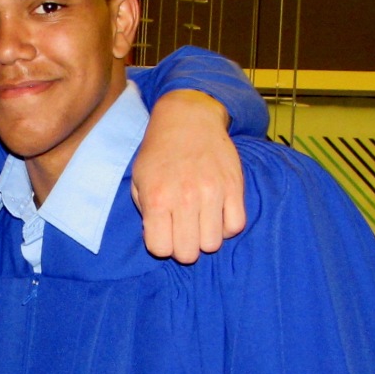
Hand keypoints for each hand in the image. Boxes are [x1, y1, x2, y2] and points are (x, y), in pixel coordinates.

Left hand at [132, 90, 248, 264]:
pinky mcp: (234, 187)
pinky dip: (226, 227)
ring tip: (199, 221)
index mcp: (158, 198)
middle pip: (188, 254)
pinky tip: (216, 215)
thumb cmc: (159, 152)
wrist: (188, 119)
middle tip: (182, 230)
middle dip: (183, 247)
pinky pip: (235, 226)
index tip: (162, 231)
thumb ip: (145, 212)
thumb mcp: (139, 179)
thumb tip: (159, 237)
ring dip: (205, 238)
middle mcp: (185, 198)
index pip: (160, 249)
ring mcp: (213, 193)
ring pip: (213, 244)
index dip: (160, 244)